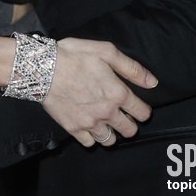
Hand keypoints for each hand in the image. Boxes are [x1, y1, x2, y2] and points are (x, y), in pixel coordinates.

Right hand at [42, 38, 156, 147]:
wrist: (43, 67)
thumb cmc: (74, 55)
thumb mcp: (106, 51)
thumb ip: (132, 68)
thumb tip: (152, 82)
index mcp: (118, 94)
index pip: (142, 113)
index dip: (143, 110)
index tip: (138, 106)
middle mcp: (107, 113)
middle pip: (130, 130)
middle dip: (130, 123)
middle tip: (122, 113)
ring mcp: (90, 123)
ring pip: (111, 140)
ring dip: (112, 132)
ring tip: (106, 121)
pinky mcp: (74, 129)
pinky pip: (90, 143)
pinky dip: (92, 137)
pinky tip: (89, 124)